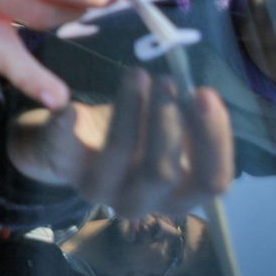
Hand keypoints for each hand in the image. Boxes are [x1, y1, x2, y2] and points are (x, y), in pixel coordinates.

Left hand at [5, 68, 234, 217]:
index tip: (205, 94)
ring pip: (119, 153)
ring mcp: (99, 189)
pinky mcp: (64, 167)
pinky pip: (62, 151)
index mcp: (177, 196)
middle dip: (168, 120)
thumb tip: (198, 94)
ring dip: (131, 109)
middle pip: (162, 172)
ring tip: (137, 74)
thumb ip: (188, 119)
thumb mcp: (170, 131)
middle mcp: (141, 201)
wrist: (80, 142)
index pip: (211, 182)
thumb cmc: (139, 136)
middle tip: (167, 80)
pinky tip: (71, 108)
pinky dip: (65, 128)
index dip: (213, 140)